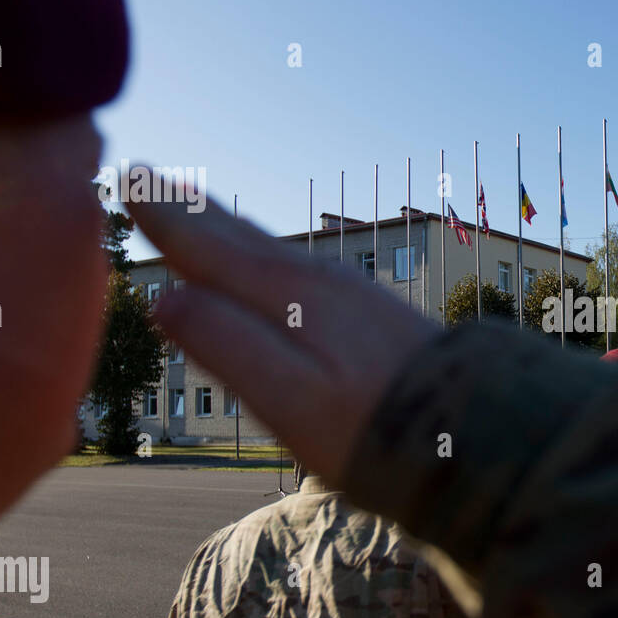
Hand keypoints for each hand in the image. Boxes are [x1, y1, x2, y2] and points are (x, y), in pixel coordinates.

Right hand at [124, 181, 437, 482]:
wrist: (488, 439)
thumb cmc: (381, 433)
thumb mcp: (292, 401)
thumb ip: (229, 347)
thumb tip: (166, 298)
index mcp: (293, 300)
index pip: (214, 250)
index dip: (168, 221)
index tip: (130, 182)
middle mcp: (324, 286)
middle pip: (244, 240)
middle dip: (194, 212)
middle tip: (151, 178)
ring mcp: (356, 299)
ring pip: (277, 252)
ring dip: (233, 229)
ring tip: (202, 210)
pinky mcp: (379, 321)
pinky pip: (305, 270)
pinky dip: (273, 256)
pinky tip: (278, 268)